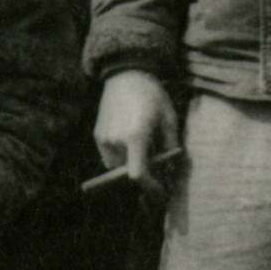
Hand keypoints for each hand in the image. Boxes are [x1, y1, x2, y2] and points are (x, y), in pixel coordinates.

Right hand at [92, 70, 182, 188]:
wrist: (126, 75)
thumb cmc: (153, 96)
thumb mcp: (170, 119)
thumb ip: (171, 147)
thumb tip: (172, 172)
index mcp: (136, 136)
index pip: (139, 175)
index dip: (150, 189)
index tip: (161, 194)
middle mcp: (116, 140)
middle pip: (129, 173)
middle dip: (144, 177)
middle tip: (158, 173)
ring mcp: (104, 138)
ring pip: (117, 168)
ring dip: (130, 166)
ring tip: (144, 151)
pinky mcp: (98, 135)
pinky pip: (109, 156)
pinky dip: (121, 157)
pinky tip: (131, 140)